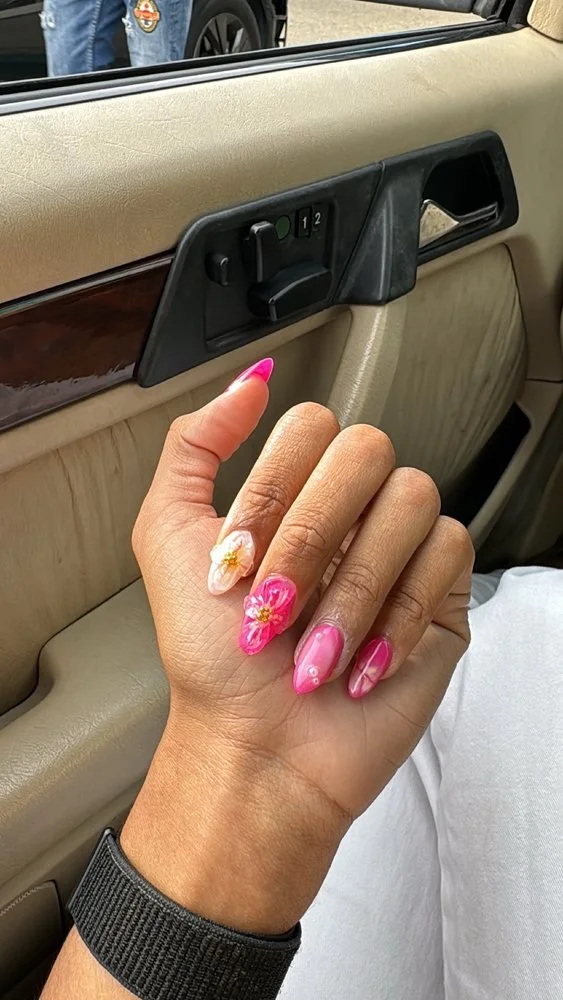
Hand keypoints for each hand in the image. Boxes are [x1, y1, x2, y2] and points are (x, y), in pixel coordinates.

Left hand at [123, 359, 473, 933]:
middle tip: (274, 606)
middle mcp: (350, 508)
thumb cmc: (212, 659)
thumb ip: (194, 447)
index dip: (271, 491)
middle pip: (365, 450)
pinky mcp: (443, 592)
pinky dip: (397, 614)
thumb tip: (252, 379)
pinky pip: (450, 552)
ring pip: (411, 498)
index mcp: (293, 490)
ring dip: (350, 589)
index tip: (235, 563)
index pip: (308, 426)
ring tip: (314, 652)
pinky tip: (361, 662)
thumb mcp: (168, 540)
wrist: (258, 751)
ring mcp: (399, 546)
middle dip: (309, 538)